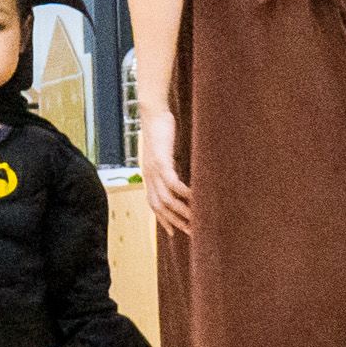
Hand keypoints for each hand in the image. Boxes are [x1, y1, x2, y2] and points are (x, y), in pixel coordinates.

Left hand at [138, 108, 189, 237]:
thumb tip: (185, 178)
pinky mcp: (161, 160)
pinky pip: (172, 182)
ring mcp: (153, 170)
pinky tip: (195, 198)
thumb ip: (173, 167)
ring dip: (181, 211)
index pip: (154, 205)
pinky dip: (184, 192)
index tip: (174, 233)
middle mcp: (149, 176)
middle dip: (175, 222)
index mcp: (149, 176)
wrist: (153, 112)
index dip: (163, 220)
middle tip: (192, 233)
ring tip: (196, 220)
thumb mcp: (167, 154)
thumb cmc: (162, 131)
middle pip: (160, 207)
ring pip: (166, 199)